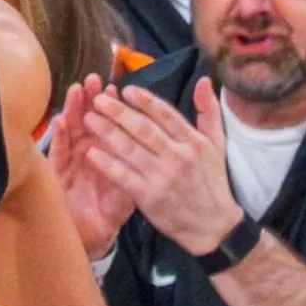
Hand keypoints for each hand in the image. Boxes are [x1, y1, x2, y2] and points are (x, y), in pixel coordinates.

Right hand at [47, 79, 138, 260]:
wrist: (94, 232)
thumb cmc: (113, 206)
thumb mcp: (135, 181)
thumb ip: (144, 156)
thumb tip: (164, 135)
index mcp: (107, 147)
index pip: (110, 121)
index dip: (114, 105)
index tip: (119, 88)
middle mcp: (86, 148)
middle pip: (87, 117)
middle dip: (91, 99)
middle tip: (94, 80)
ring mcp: (71, 159)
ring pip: (70, 129)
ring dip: (72, 109)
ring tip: (76, 91)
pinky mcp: (58, 174)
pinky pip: (58, 154)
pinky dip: (58, 138)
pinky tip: (59, 122)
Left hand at [78, 79, 243, 258]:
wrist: (213, 225)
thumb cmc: (212, 181)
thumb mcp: (217, 144)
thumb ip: (209, 111)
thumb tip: (202, 80)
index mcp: (193, 141)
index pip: (166, 115)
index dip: (145, 101)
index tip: (126, 89)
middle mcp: (178, 156)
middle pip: (144, 129)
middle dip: (119, 112)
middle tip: (98, 99)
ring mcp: (162, 177)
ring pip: (131, 149)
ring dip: (107, 132)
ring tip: (88, 118)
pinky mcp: (149, 197)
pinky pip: (124, 177)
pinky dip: (107, 164)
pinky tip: (91, 153)